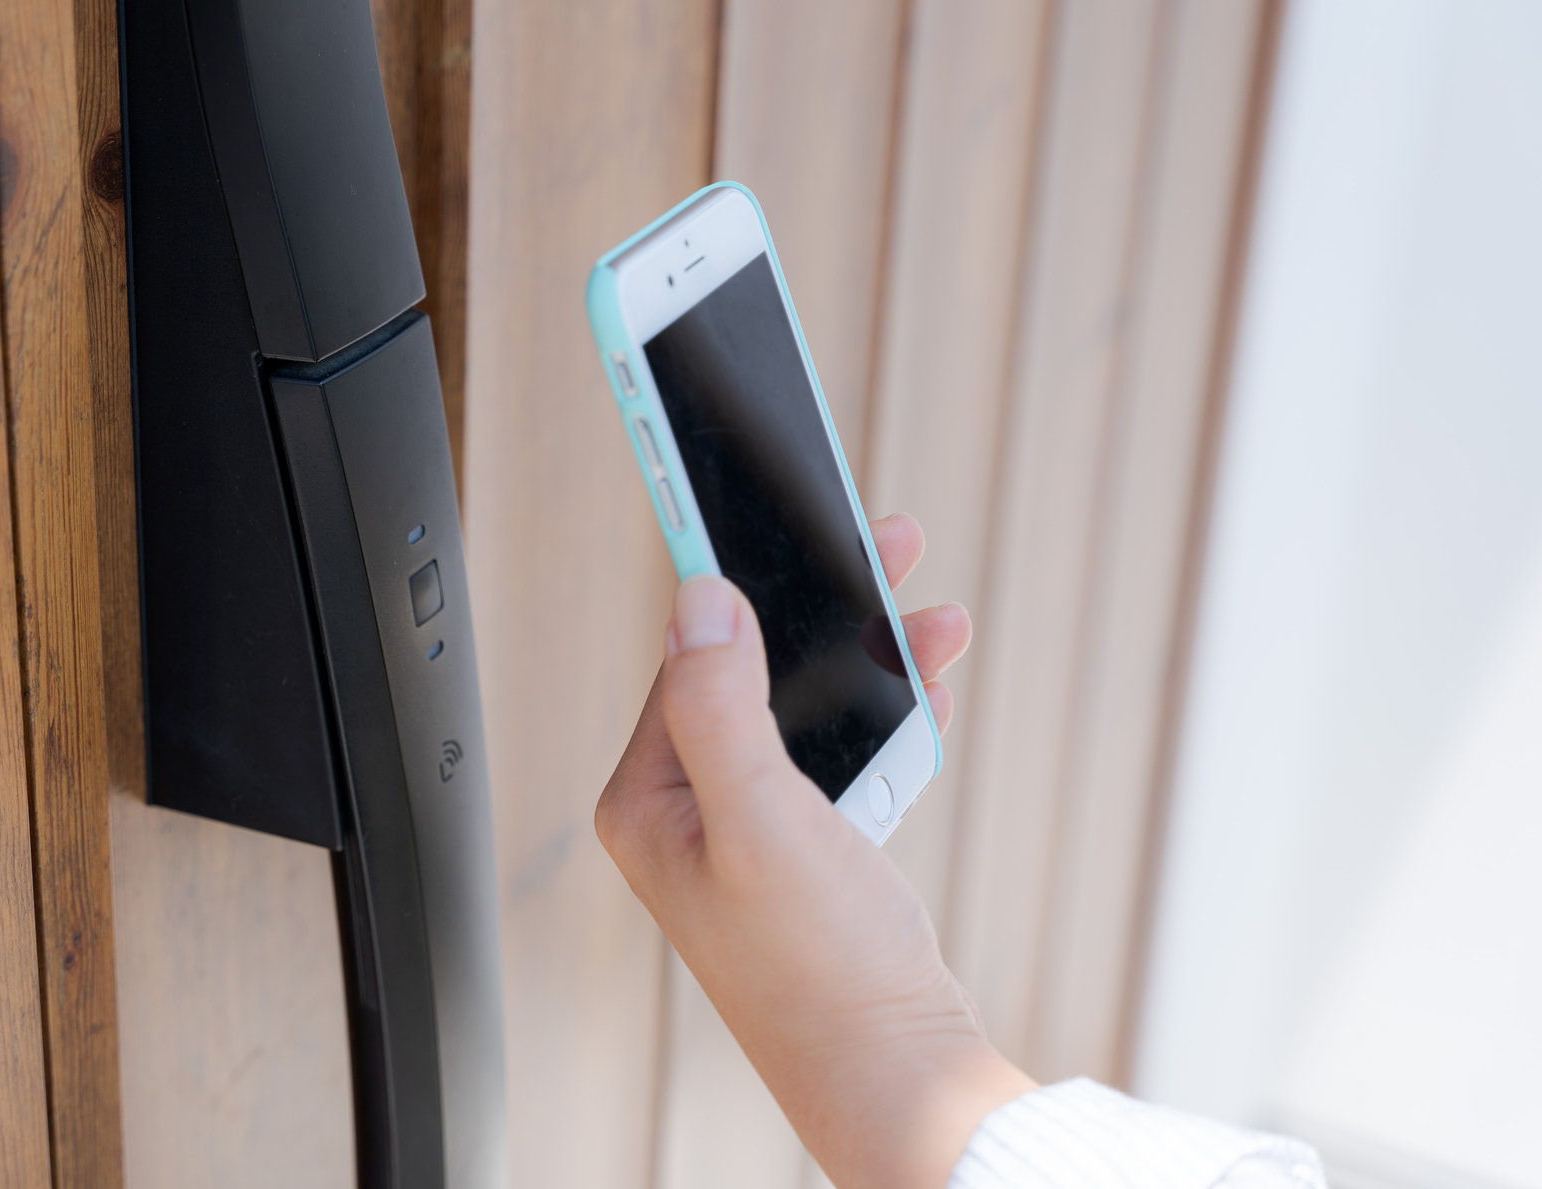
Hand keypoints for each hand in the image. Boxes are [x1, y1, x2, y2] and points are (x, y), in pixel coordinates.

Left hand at [595, 513, 1033, 1188]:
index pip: (685, 654)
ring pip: (803, 703)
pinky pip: (839, 749)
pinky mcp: (803, 846)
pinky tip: (926, 676)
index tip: (756, 502)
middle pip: (751, 667)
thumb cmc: (819, 967)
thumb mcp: (763, 819)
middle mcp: (685, 806)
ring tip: (924, 604)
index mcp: (648, 798)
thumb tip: (698, 600)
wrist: (896, 1072)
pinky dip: (885, 710)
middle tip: (881, 538)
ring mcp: (745, 826)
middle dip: (816, 602)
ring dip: (864, 652)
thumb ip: (723, 707)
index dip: (732, 576)